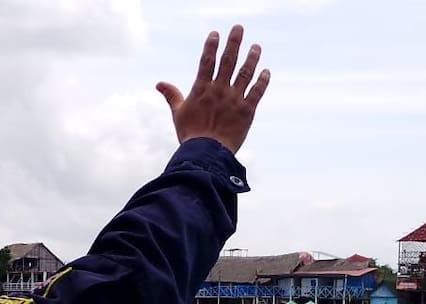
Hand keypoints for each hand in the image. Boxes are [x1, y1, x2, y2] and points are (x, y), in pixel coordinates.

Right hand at [156, 24, 269, 153]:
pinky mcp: (247, 110)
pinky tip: (266, 72)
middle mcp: (219, 90)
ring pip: (245, 73)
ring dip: (251, 58)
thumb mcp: (178, 113)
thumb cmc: (191, 134)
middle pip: (228, 61)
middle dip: (234, 43)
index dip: (211, 46)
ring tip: (256, 47)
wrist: (207, 153)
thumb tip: (159, 83)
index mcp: (202, 89)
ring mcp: (234, 99)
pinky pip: (257, 92)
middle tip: (238, 28)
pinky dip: (262, 81)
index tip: (216, 34)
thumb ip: (171, 95)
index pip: (207, 61)